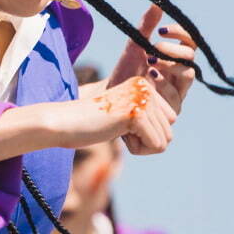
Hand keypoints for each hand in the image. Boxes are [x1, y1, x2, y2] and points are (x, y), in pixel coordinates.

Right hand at [55, 76, 176, 154]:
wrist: (64, 122)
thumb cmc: (90, 124)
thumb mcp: (124, 117)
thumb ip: (146, 120)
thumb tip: (167, 139)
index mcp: (144, 84)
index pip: (169, 120)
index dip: (146, 131)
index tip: (119, 122)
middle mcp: (147, 88)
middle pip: (169, 131)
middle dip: (144, 140)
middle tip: (116, 127)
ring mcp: (142, 100)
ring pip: (165, 140)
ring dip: (140, 145)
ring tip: (116, 130)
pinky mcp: (137, 115)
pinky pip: (157, 145)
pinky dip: (137, 149)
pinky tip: (117, 134)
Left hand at [108, 5, 198, 113]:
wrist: (112, 100)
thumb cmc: (126, 73)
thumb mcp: (134, 47)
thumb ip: (146, 26)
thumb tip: (157, 3)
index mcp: (177, 60)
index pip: (190, 42)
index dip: (181, 33)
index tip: (162, 30)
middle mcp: (181, 77)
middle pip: (191, 58)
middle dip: (173, 50)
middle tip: (153, 49)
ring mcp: (179, 94)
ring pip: (188, 75)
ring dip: (170, 65)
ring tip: (150, 61)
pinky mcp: (172, 111)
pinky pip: (176, 96)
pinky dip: (163, 83)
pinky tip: (148, 76)